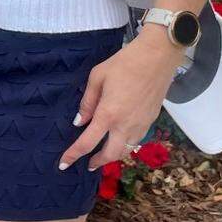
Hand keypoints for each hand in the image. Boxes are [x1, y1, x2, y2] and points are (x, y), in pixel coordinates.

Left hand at [58, 31, 179, 172]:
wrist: (158, 56)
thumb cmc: (125, 63)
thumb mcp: (97, 77)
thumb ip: (87, 102)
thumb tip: (79, 122)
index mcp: (108, 114)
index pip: (87, 143)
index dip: (73, 155)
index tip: (63, 165)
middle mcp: (125, 125)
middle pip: (110, 154)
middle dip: (98, 162)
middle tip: (89, 164)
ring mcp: (141, 124)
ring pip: (126, 150)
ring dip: (114, 156)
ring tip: (104, 154)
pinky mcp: (151, 120)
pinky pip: (137, 140)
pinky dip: (127, 145)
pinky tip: (121, 139)